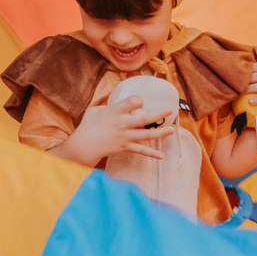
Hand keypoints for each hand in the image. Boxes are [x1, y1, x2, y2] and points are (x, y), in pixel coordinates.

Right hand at [55, 96, 175, 167]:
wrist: (84, 146)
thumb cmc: (88, 125)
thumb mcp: (95, 110)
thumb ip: (108, 106)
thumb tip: (118, 103)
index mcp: (114, 112)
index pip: (130, 102)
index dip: (138, 99)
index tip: (140, 99)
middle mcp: (122, 124)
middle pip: (144, 119)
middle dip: (158, 114)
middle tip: (170, 110)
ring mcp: (125, 137)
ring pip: (146, 135)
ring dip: (160, 133)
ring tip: (172, 130)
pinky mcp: (125, 147)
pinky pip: (140, 151)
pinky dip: (151, 154)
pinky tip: (161, 156)